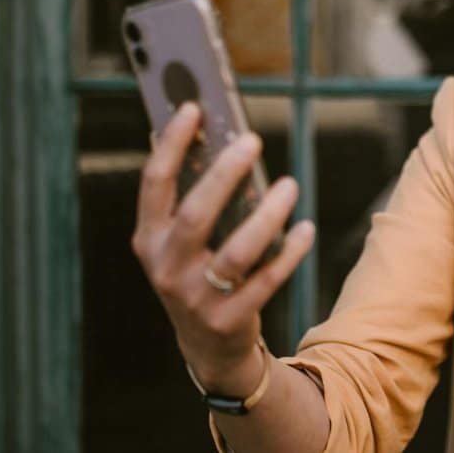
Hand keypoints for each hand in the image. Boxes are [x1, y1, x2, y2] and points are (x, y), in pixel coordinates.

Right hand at [131, 102, 315, 394]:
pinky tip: (305, 228)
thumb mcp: (181, 241)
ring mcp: (195, 297)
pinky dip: (290, 252)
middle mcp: (165, 267)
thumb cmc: (199, 272)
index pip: (154, 184)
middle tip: (252, 141)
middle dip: (223, 174)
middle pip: (195, 214)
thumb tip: (216, 136)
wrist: (208, 345)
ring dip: (267, 215)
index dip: (171, 144)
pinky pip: (267, 279)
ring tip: (290, 185)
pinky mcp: (229, 319)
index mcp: (148, 239)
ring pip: (236, 251)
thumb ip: (192, 197)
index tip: (194, 107)